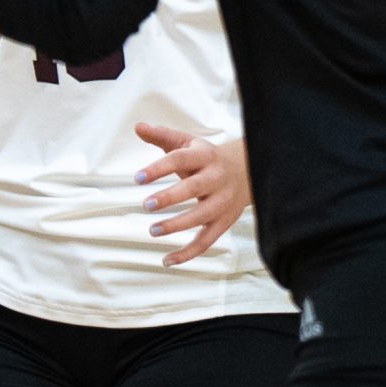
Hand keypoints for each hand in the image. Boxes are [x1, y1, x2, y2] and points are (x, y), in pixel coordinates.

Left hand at [134, 124, 249, 264]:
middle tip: (147, 205)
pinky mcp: (223, 222)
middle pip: (194, 188)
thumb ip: (162, 136)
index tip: (137, 178)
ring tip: (153, 230)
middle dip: (170, 197)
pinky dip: (188, 253)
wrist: (247, 171)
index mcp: (205, 156)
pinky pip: (206, 241)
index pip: (180, 160)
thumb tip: (138, 127)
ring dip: (177, 225)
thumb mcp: (187, 142)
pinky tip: (168, 260)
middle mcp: (216, 179)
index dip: (158, 168)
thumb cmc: (207, 157)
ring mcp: (222, 202)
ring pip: (201, 217)